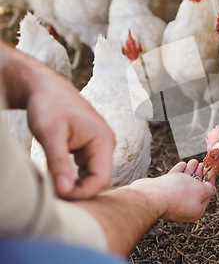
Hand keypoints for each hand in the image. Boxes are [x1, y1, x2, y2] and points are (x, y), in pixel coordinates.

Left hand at [26, 72, 115, 199]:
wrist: (44, 87)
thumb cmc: (48, 106)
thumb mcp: (50, 134)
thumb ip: (58, 163)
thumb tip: (64, 191)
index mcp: (103, 140)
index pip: (101, 178)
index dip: (82, 192)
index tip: (58, 197)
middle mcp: (105, 144)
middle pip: (98, 179)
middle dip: (78, 191)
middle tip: (52, 198)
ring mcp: (98, 146)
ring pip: (91, 176)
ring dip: (74, 185)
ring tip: (52, 189)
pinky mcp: (88, 147)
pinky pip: (84, 169)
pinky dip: (71, 177)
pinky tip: (55, 180)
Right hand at [130, 160, 215, 222]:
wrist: (150, 196)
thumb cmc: (177, 194)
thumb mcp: (200, 190)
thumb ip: (209, 189)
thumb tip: (212, 189)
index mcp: (196, 210)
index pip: (207, 195)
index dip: (210, 181)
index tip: (211, 171)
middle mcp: (184, 208)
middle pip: (194, 189)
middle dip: (199, 174)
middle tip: (201, 164)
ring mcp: (172, 201)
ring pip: (183, 184)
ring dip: (189, 172)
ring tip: (193, 161)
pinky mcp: (161, 194)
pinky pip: (172, 183)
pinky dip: (178, 173)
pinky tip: (182, 164)